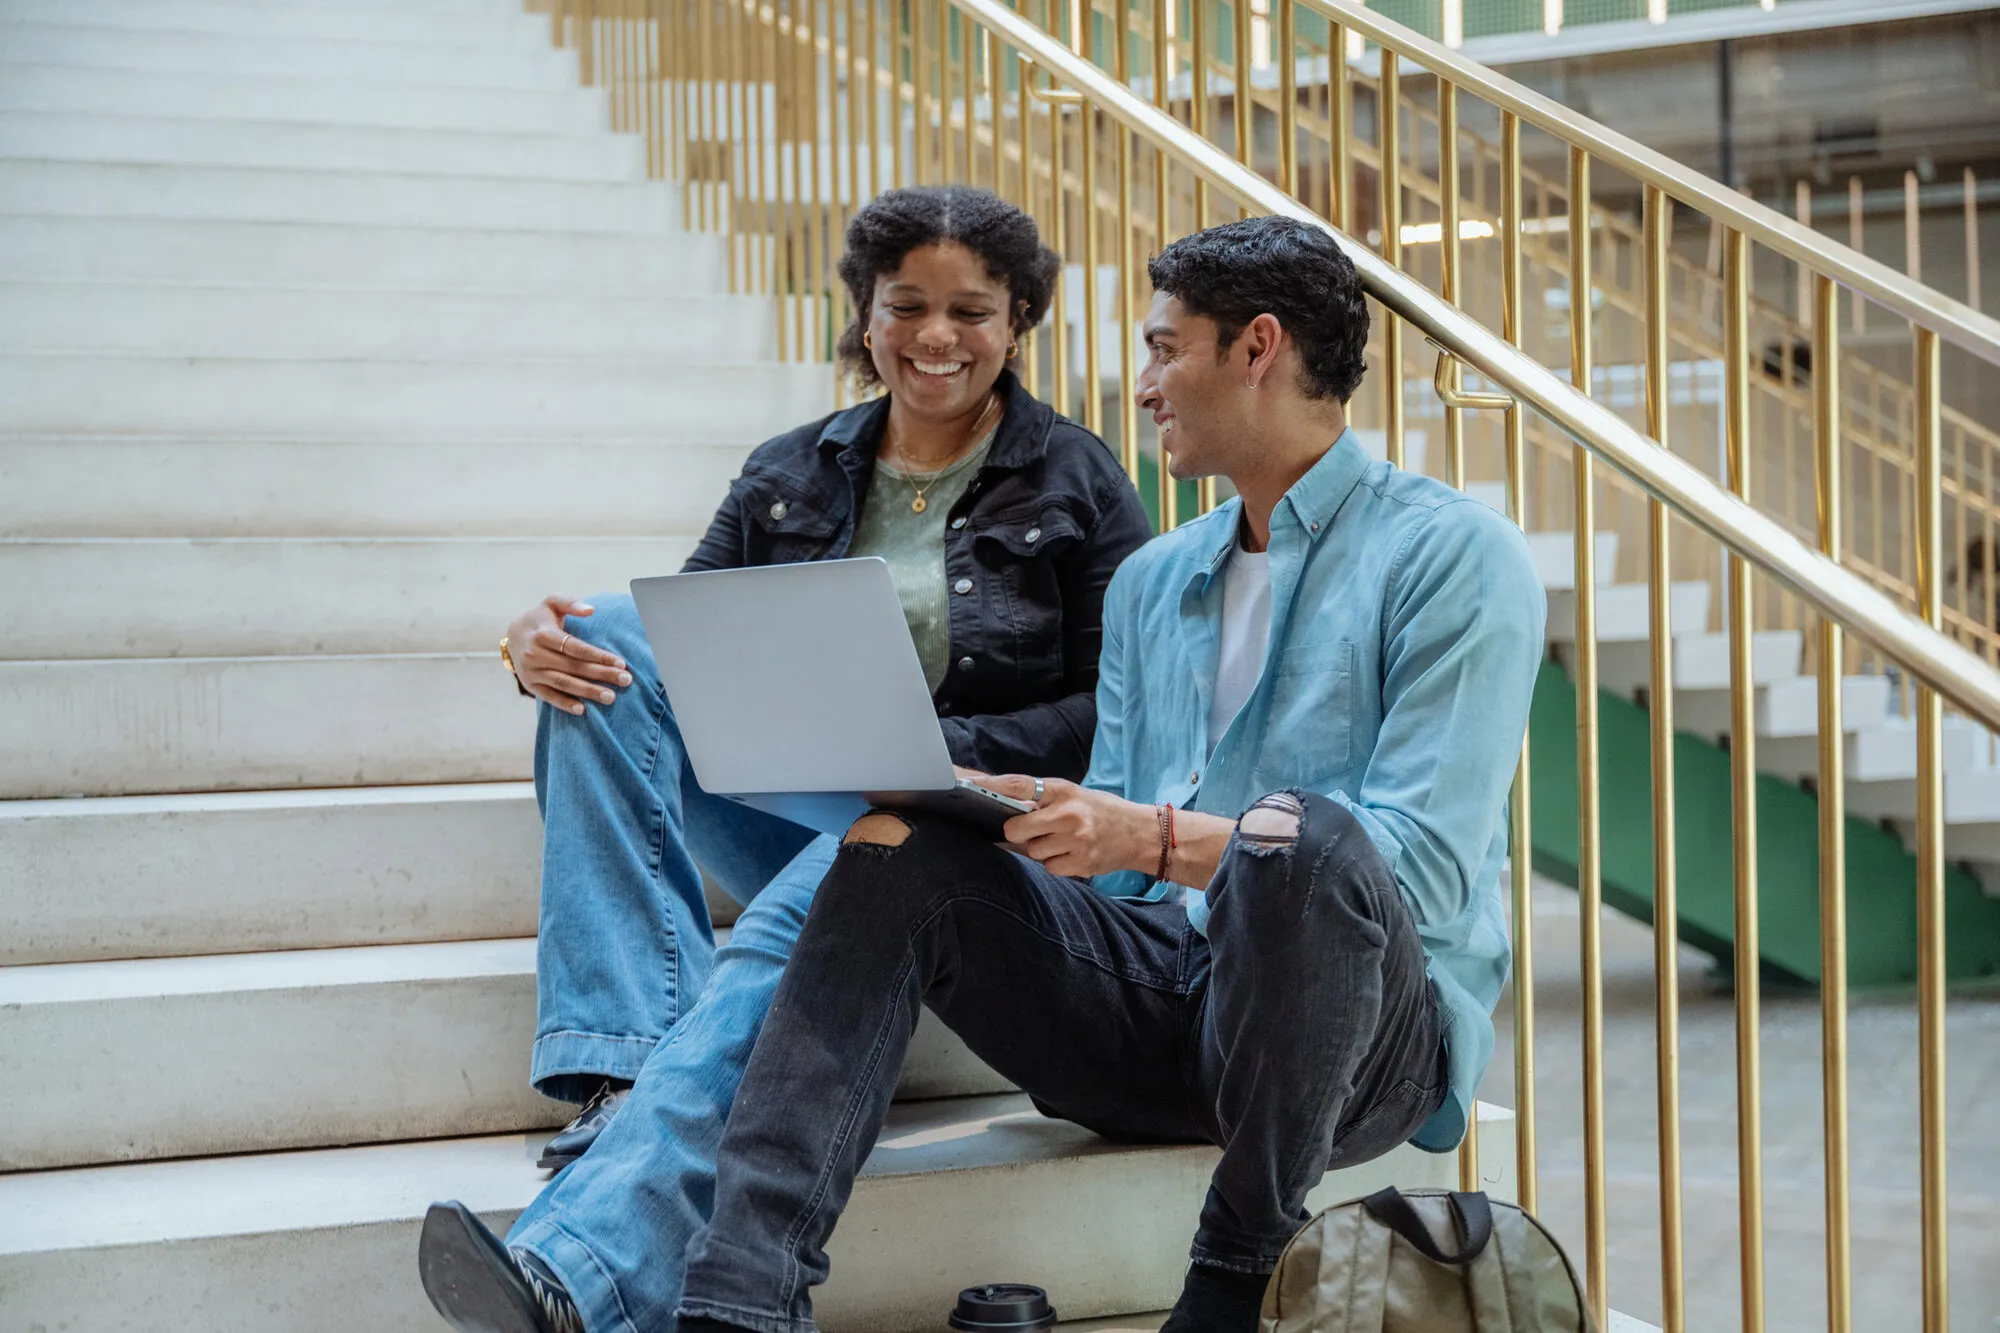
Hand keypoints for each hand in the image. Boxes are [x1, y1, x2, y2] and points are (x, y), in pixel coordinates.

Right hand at [506, 595, 633, 714]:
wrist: (512, 636)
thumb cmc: (540, 619)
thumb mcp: (551, 603)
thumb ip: (570, 603)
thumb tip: (591, 609)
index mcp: (544, 634)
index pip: (575, 647)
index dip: (598, 656)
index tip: (621, 663)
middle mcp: (535, 654)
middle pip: (574, 667)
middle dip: (602, 674)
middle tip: (626, 680)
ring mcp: (532, 671)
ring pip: (563, 683)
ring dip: (588, 691)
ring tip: (611, 697)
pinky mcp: (530, 685)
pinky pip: (548, 696)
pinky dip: (564, 704)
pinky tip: (582, 710)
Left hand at [988, 776, 1155, 878]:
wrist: (1138, 833)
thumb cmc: (1098, 810)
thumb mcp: (1073, 794)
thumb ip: (1042, 799)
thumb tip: (999, 804)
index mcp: (1063, 790)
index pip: (1021, 786)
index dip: (994, 787)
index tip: (972, 786)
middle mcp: (1069, 813)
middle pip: (1016, 829)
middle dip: (1017, 832)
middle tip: (1031, 829)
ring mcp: (1076, 840)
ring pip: (1033, 851)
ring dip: (1040, 849)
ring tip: (1061, 840)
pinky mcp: (1082, 863)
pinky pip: (1049, 867)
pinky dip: (1055, 863)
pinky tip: (1071, 853)